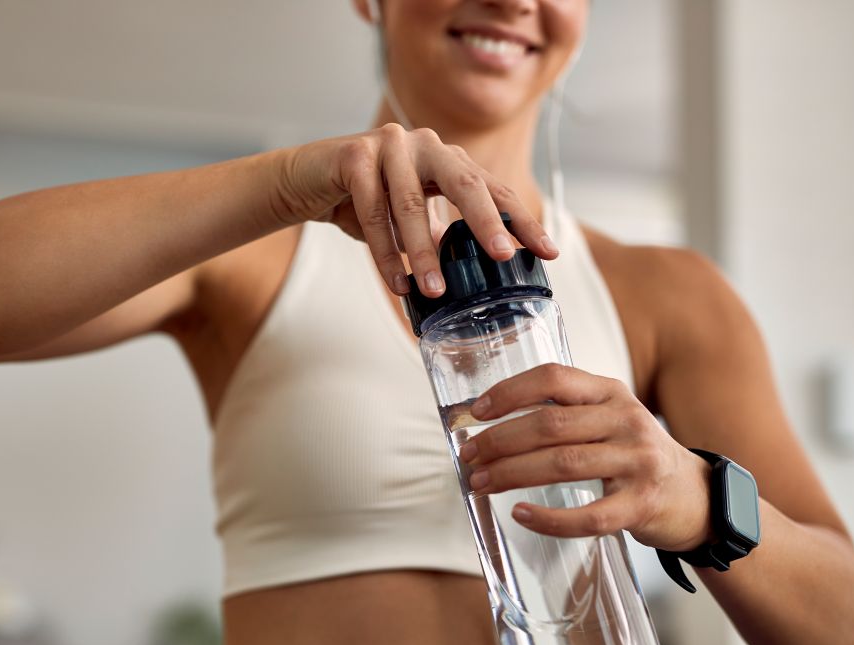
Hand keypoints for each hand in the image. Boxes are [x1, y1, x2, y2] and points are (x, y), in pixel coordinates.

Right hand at [274, 124, 558, 297]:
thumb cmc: (364, 201)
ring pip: (412, 204)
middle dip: (486, 221)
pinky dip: (383, 251)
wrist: (305, 183)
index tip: (548, 251)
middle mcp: (424, 146)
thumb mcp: (410, 217)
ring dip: (423, 253)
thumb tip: (480, 275)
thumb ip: (441, 234)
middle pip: (465, 182)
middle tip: (503, 256)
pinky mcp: (353, 156)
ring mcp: (388, 145)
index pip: (494, 188)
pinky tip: (396, 282)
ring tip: (434, 291)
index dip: (522, 220)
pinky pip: (373, 210)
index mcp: (447, 159)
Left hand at [458, 364, 714, 550]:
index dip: (510, 392)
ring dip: (512, 474)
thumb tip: (491, 424)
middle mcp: (627, 421)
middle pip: (550, 425)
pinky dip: (548, 519)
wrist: (695, 496)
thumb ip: (565, 413)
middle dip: (500, 440)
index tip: (476, 412)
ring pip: (562, 465)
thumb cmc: (633, 455)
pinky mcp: (641, 505)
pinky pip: (588, 516)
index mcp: (611, 392)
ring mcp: (637, 462)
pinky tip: (520, 515)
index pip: (554, 378)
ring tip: (481, 483)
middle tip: (469, 457)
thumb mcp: (609, 418)